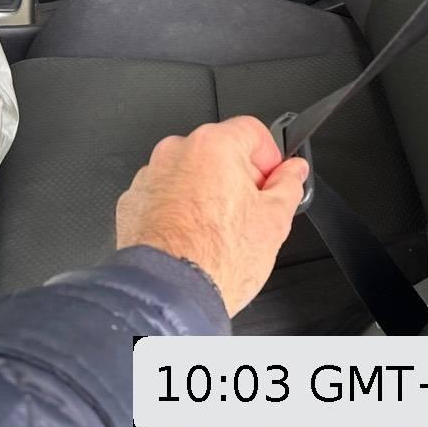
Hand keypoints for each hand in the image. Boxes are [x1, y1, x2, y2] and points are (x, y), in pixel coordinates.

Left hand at [116, 116, 307, 316]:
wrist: (168, 295)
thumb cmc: (213, 260)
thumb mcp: (273, 221)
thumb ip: (289, 185)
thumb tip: (294, 172)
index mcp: (214, 146)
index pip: (253, 131)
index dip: (270, 157)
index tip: (274, 178)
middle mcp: (177, 152)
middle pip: (220, 150)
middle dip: (239, 175)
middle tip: (251, 209)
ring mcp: (150, 176)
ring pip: (191, 172)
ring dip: (207, 191)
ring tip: (219, 230)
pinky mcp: (133, 201)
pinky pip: (166, 193)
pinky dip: (180, 207)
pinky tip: (193, 236)